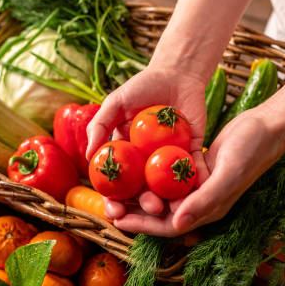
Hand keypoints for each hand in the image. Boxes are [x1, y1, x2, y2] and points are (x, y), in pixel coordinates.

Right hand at [86, 65, 210, 220]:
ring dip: (170, 200)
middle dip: (145, 205)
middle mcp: (147, 163)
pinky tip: (195, 192)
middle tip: (150, 209)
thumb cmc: (142, 86)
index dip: (114, 201)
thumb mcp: (116, 103)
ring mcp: (170, 159)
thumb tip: (88, 156)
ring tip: (171, 207)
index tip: (114, 212)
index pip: (117, 185)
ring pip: (168, 187)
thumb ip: (100, 126)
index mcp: (126, 156)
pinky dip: (195, 181)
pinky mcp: (192, 152)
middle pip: (144, 192)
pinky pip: (194, 170)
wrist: (175, 73)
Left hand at [111, 108, 284, 235]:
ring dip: (140, 193)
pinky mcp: (195, 167)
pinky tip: (133, 165)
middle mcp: (200, 201)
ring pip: (162, 194)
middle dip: (135, 211)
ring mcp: (197, 184)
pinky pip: (168, 176)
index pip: (169, 226)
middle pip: (161, 213)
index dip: (142, 225)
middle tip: (108, 205)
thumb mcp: (227, 175)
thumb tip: (176, 223)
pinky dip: (151, 174)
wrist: (265, 127)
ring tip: (114, 188)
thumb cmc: (251, 151)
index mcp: (207, 209)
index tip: (117, 219)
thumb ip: (204, 201)